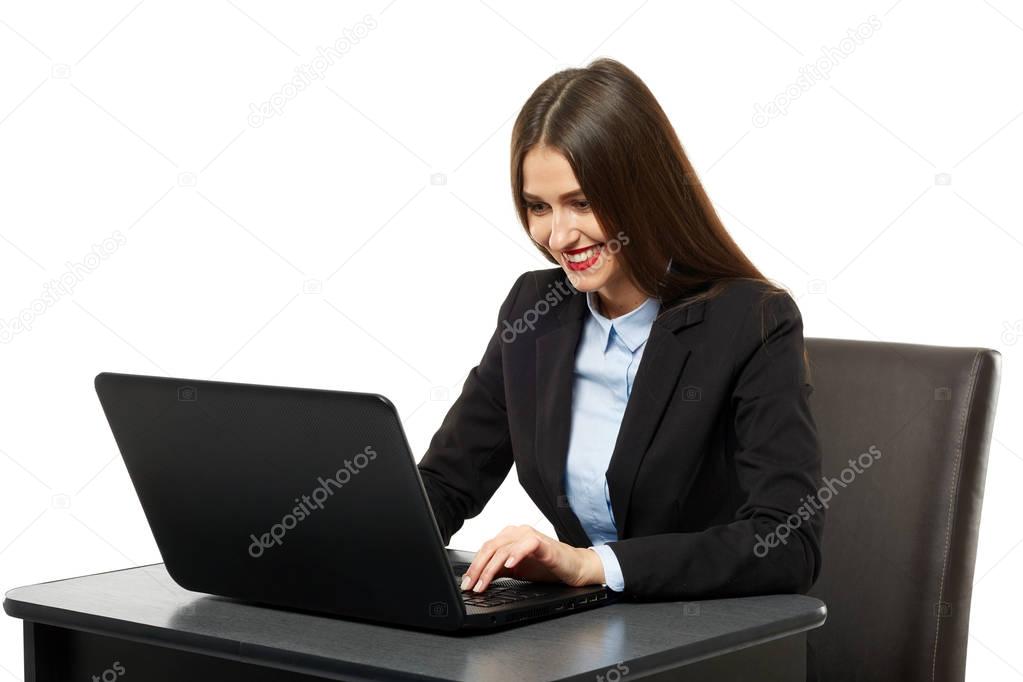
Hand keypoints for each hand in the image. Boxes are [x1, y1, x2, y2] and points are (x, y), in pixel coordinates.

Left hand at [459, 524, 604, 592]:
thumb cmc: (546, 567)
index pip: (485, 550)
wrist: (573, 568)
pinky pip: (527, 544)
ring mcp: (529, 536)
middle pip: (490, 548)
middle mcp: (516, 533)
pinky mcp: (543, 543)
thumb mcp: (516, 571)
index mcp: (508, 538)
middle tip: (470, 586)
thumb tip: (476, 580)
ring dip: (491, 568)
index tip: (465, 584)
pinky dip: (516, 554)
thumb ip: (497, 572)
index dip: (473, 567)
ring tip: (483, 583)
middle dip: (477, 569)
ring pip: (503, 549)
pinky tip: (509, 565)